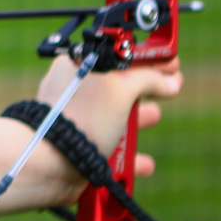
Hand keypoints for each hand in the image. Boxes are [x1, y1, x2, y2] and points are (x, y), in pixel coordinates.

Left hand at [39, 53, 182, 200]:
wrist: (50, 161)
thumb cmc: (81, 116)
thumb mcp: (120, 88)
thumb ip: (148, 79)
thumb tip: (170, 80)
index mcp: (78, 67)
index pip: (119, 56)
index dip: (147, 58)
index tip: (170, 62)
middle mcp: (74, 92)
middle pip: (118, 87)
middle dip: (145, 88)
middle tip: (171, 87)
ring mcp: (76, 121)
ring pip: (114, 119)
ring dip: (138, 120)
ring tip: (155, 116)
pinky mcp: (78, 148)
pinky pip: (110, 150)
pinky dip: (129, 156)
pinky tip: (145, 163)